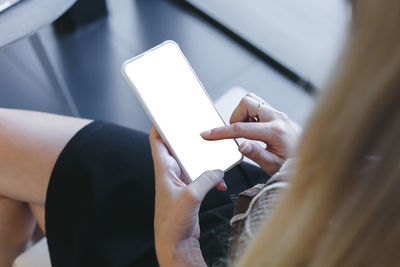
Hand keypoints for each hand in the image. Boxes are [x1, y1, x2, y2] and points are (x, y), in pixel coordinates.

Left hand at [149, 127, 225, 266]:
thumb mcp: (191, 196)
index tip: (168, 113)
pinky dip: (210, 177)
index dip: (160, 125)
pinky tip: (219, 182)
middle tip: (200, 130)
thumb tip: (218, 170)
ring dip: (203, 161)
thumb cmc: (173, 223)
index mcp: (164, 170)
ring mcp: (180, 182)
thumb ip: (206, 178)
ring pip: (191, 162)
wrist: (175, 243)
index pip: (157, 140)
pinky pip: (200, 177)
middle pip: (177, 148)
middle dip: (188, 139)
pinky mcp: (189, 191)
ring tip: (215, 158)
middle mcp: (170, 173)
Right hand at [201, 93, 300, 175]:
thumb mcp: (273, 166)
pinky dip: (250, 115)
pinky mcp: (279, 114)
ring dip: (243, 114)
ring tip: (247, 132)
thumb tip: (240, 145)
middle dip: (235, 116)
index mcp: (275, 132)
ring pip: (252, 100)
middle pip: (247, 102)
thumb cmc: (293, 165)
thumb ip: (256, 154)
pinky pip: (259, 105)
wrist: (312, 161)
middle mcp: (278, 118)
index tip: (208, 134)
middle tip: (238, 134)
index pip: (241, 128)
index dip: (221, 131)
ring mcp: (279, 114)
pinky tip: (254, 130)